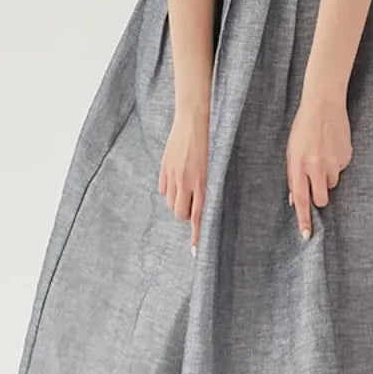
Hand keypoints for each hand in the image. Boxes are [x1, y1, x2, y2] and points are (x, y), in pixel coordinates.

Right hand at [159, 105, 208, 253]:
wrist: (192, 122)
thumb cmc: (206, 144)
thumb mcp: (210, 167)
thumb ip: (202, 187)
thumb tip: (196, 206)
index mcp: (202, 183)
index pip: (198, 216)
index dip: (196, 235)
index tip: (195, 251)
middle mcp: (186, 182)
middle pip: (180, 213)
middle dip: (185, 214)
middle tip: (191, 203)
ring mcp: (173, 175)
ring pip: (170, 203)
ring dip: (177, 202)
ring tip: (184, 189)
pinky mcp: (164, 168)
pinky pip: (162, 189)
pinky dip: (168, 189)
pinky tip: (175, 179)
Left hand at [286, 92, 351, 239]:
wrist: (323, 104)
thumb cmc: (303, 128)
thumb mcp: (291, 151)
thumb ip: (293, 177)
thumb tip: (295, 200)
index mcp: (298, 165)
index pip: (300, 199)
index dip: (304, 219)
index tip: (306, 235)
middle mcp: (316, 166)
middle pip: (322, 199)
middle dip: (320, 196)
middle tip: (316, 180)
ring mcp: (333, 161)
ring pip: (333, 184)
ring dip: (328, 176)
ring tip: (323, 155)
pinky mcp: (346, 156)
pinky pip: (341, 169)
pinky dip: (337, 163)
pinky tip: (332, 146)